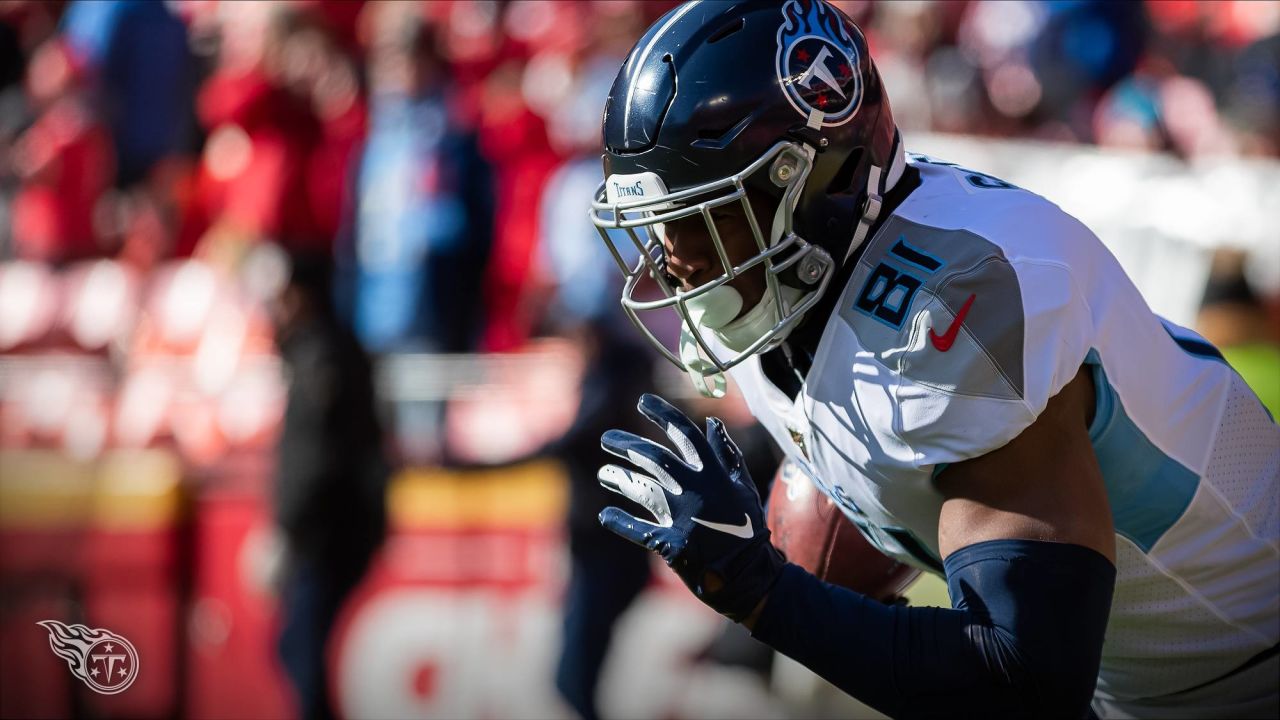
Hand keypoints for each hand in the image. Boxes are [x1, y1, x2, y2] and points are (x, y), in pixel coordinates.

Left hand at [597, 394, 783, 620]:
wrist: (749, 575)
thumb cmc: (747, 528)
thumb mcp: (743, 488)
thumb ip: (726, 456)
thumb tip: (713, 423)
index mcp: (714, 474)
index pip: (685, 434)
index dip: (663, 415)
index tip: (643, 402)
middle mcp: (695, 490)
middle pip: (654, 458)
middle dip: (626, 445)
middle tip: (606, 439)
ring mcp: (682, 517)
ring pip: (642, 489)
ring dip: (619, 479)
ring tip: (604, 473)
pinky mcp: (671, 543)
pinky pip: (638, 529)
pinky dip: (620, 521)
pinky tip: (605, 514)